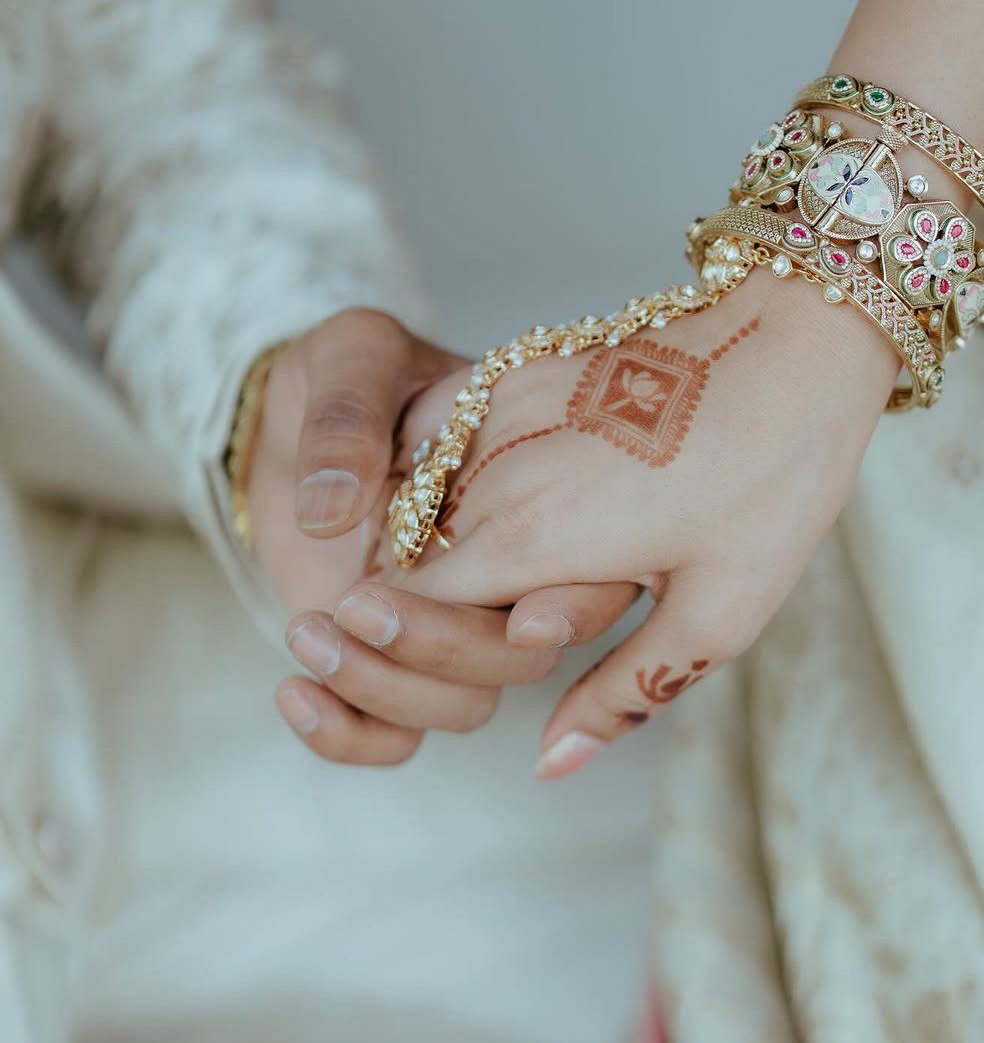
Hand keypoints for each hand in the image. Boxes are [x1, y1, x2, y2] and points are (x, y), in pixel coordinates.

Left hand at [247, 307, 637, 762]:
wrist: (285, 413)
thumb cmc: (342, 372)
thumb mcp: (351, 356)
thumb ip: (348, 418)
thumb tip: (333, 512)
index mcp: (528, 495)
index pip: (588, 569)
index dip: (573, 607)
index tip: (520, 620)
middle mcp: (501, 571)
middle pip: (522, 659)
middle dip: (445, 650)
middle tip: (353, 600)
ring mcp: (447, 623)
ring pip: (463, 707)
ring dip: (384, 689)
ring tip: (306, 628)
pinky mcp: (387, 657)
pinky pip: (394, 735)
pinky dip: (345, 737)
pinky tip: (292, 692)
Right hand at [381, 270, 898, 777]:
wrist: (791, 347)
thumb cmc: (768, 482)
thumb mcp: (717, 613)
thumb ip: (621, 695)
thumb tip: (552, 764)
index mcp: (533, 536)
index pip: (410, 607)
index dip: (411, 645)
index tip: (429, 657)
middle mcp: (496, 467)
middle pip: (410, 555)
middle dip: (426, 599)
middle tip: (485, 617)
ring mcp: (502, 406)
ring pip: (421, 495)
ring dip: (436, 536)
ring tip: (506, 558)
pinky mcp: (518, 368)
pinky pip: (447, 434)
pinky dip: (450, 474)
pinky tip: (502, 489)